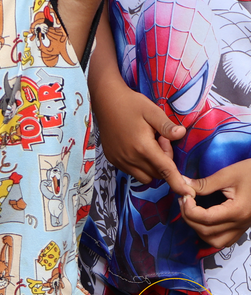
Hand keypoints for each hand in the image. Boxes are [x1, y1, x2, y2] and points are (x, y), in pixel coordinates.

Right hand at [93, 81, 189, 195]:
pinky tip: (137, 147)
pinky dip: (140, 166)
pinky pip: (132, 171)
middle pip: (157, 174)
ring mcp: (120, 160)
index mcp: (142, 147)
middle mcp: (130, 157)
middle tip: (160, 140)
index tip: (188, 194)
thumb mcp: (152, 111)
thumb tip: (182, 134)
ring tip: (148, 145)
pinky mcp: (113, 159)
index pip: (166, 170)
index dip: (178, 183)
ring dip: (152, 167)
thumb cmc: (131, 104)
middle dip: (165, 163)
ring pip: (145, 176)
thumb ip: (167, 126)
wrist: (105, 100)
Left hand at [181, 159, 250, 249]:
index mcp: (237, 211)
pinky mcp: (242, 228)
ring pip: (214, 241)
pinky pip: (223, 240)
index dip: (189, 209)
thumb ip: (205, 183)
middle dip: (189, 218)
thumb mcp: (228, 174)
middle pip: (206, 232)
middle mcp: (240, 224)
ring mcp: (242, 228)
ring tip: (192, 211)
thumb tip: (183, 184)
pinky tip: (204, 219)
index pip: (206, 219)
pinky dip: (209, 234)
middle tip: (184, 201)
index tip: (185, 195)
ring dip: (198, 229)